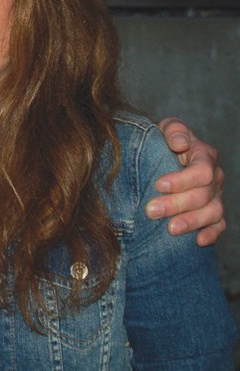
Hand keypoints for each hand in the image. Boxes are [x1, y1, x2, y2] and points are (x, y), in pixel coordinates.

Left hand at [148, 117, 225, 245]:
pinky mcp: (213, 212)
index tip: (158, 185)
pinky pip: (219, 225)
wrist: (165, 154)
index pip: (202, 170)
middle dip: (177, 204)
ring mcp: (216, 196)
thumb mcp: (166, 128)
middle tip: (151, 211)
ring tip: (170, 230)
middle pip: (203, 195)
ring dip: (192, 222)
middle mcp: (215, 177)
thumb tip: (180, 143)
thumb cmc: (164, 140)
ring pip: (212, 212)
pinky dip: (211, 234)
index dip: (182, 180)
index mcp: (204, 155)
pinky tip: (197, 241)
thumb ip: (174, 130)